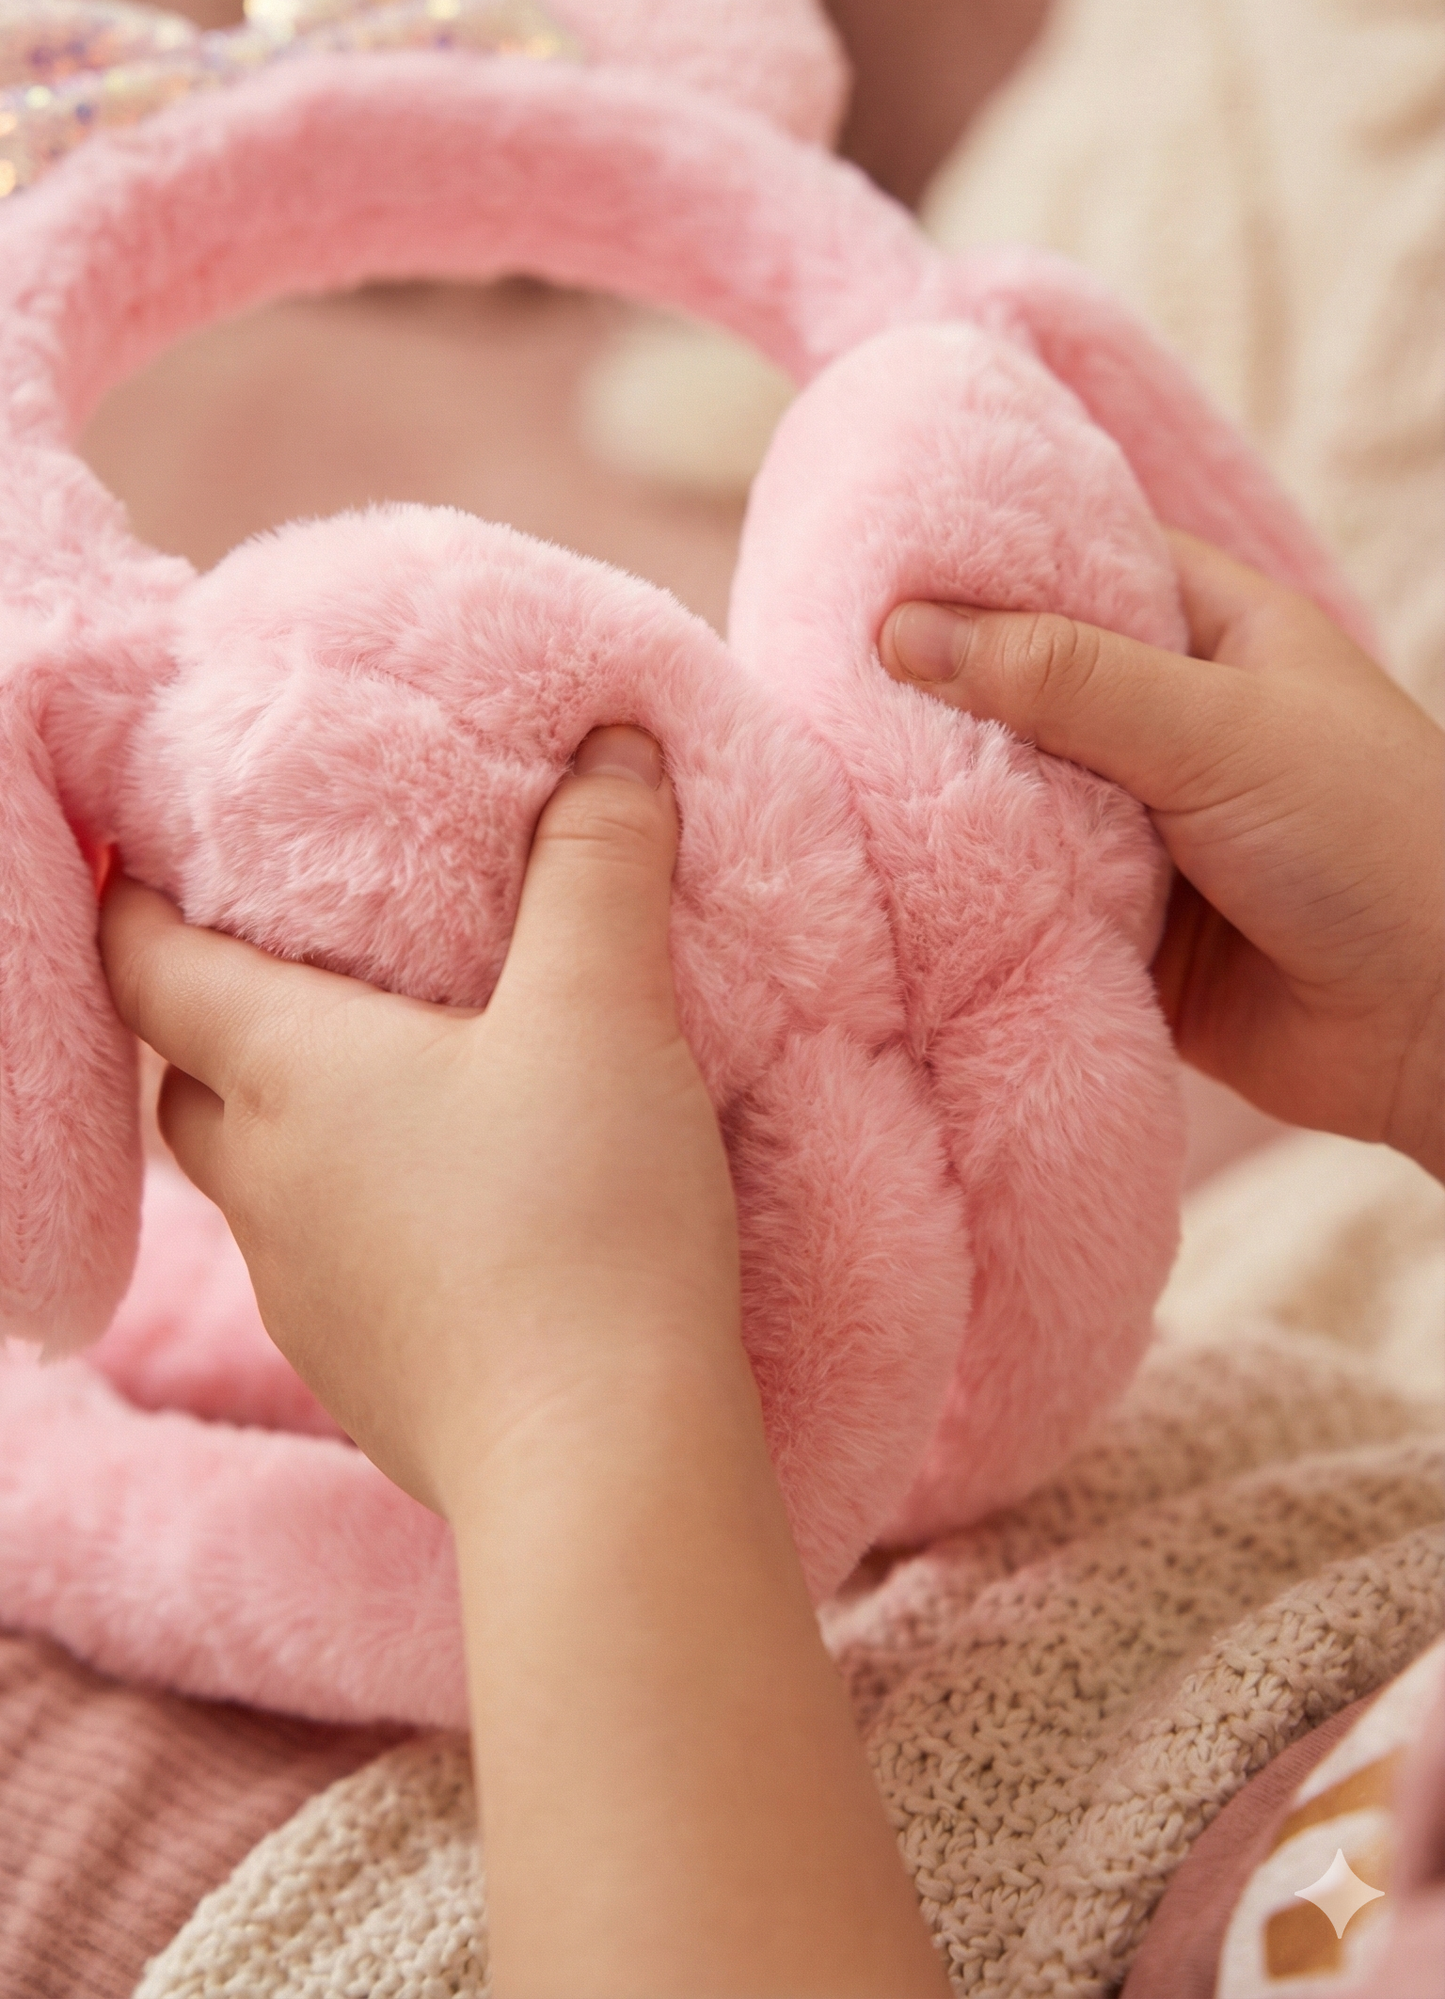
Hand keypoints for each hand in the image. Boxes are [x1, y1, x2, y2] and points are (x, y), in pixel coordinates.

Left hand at [100, 730, 949, 1995]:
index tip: (144, 846)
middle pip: (191, 1074)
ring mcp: (304, 1293)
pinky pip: (332, 1258)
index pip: (147, 964)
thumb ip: (600, 865)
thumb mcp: (607, 1006)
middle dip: (221, 1011)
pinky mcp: (363, 1372)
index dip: (131, 897)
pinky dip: (365, 1209)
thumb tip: (610, 745)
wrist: (601, 1465)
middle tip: (300, 954)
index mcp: (282, 1072)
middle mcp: (260, 1183)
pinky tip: (462, 1208)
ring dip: (300, 1116)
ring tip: (397, 1073)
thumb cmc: (581, 1215)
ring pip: (259, 1173)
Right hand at [881, 533, 1442, 1180]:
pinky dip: (972, 892)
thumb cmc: (1370, 837)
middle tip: (810, 666)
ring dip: (947, 796)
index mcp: (1214, 633)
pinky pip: (1026, 898)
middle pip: (1027, 684)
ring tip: (823, 763)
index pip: (1078, 562)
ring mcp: (1146, 830)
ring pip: (1018, 795)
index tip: (864, 557)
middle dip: (937, 685)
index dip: (980, 559)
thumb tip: (903, 629)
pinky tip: (884, 872)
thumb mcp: (1215, 728)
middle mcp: (1171, 722)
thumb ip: (1062, 679)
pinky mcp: (1126, 932)